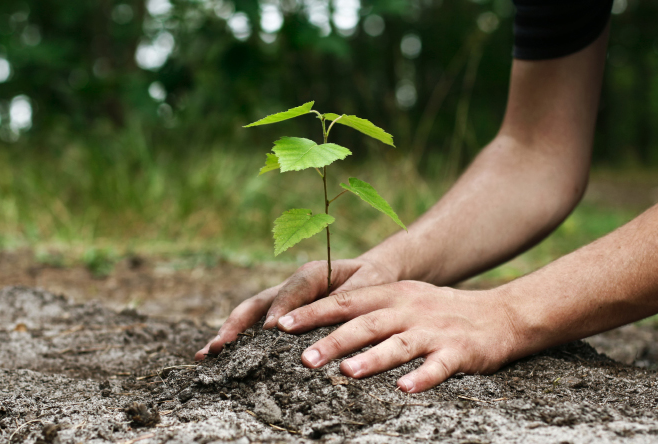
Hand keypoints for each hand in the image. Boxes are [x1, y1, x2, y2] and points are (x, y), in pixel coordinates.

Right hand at [194, 257, 398, 359]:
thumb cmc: (372, 280)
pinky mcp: (282, 312)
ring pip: (251, 313)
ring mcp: (283, 299)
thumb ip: (350, 297)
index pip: (293, 290)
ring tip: (207, 354)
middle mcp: (292, 285)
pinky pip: (257, 324)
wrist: (371, 273)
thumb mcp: (369, 284)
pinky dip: (238, 339)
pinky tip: (220, 357)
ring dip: (229, 332)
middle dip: (238, 324)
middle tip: (219, 346)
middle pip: (259, 302)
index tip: (271, 331)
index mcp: (313, 273)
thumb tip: (329, 317)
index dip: (281, 308)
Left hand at [275, 281, 517, 391]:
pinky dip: (422, 377)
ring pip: (399, 344)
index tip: (282, 325)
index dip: (313, 312)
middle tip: (304, 358)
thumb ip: (369, 309)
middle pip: (366, 323)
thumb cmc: (440, 311)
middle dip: (333, 340)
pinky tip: (405, 390)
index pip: (346, 301)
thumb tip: (322, 325)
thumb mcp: (404, 299)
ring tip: (347, 373)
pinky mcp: (459, 351)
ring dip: (372, 358)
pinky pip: (438, 366)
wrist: (500, 314)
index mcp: (392, 295)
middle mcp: (410, 309)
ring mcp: (434, 330)